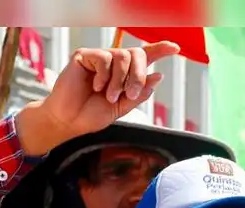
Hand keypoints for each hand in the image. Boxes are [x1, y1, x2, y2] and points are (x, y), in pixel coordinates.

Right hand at [23, 42, 178, 152]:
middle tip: (130, 94)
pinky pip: (104, 58)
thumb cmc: (91, 115)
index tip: (175, 48)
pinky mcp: (84, 56)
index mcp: (124, 75)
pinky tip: (96, 86)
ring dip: (120, 80)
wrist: (69, 122)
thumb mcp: (121, 108)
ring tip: (109, 96)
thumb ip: (138, 93)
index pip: (144, 58)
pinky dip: (104, 75)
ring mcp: (99, 58)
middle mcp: (113, 63)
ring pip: (122, 56)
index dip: (160, 50)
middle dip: (138, 75)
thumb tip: (158, 77)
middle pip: (137, 54)